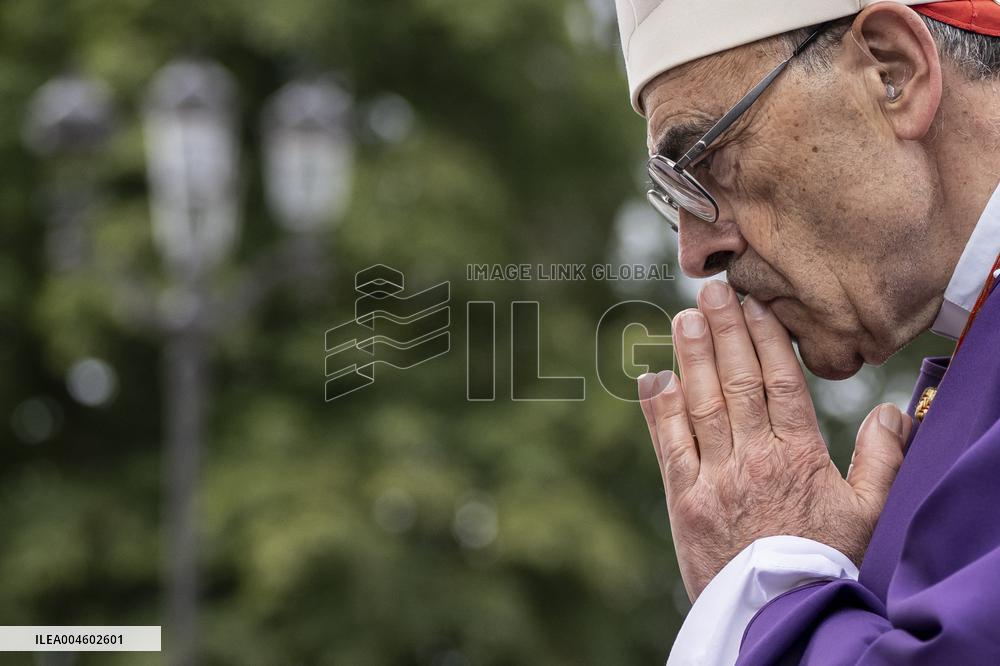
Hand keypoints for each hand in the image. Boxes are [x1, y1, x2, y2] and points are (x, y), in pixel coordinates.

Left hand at [637, 281, 911, 600]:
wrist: (781, 616)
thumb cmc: (829, 563)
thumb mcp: (870, 515)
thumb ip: (882, 460)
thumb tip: (890, 410)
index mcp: (798, 457)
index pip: (780, 382)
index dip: (764, 338)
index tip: (753, 305)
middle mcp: (753, 460)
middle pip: (737, 381)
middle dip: (723, 331)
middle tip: (711, 291)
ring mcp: (714, 479)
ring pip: (700, 404)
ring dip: (690, 357)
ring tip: (683, 318)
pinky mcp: (683, 502)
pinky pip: (668, 445)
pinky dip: (658, 409)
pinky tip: (651, 377)